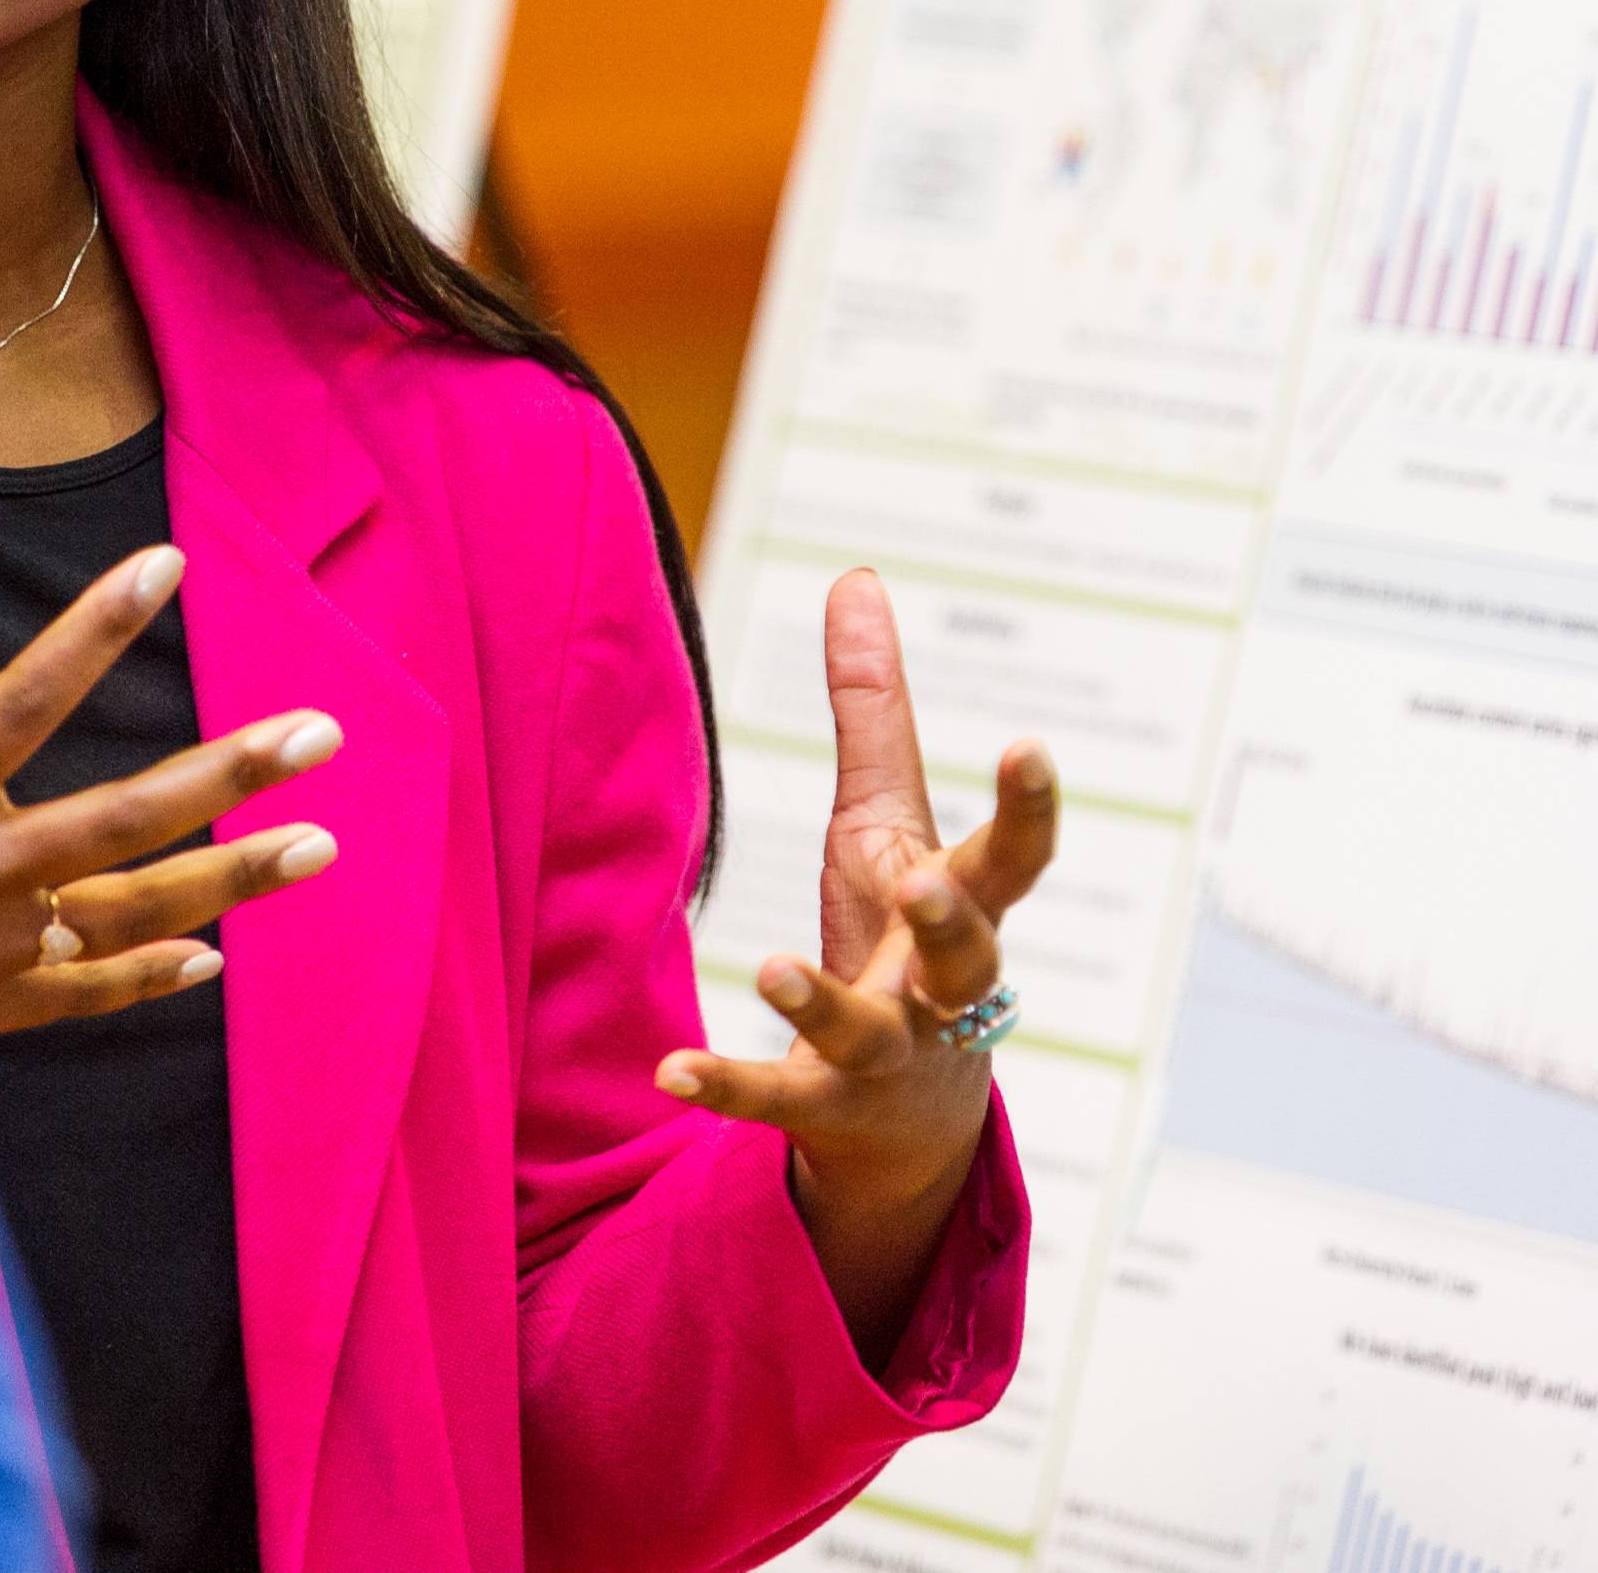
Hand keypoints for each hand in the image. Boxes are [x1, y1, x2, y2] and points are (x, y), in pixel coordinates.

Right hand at [0, 544, 343, 1048]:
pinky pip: (89, 993)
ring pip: (137, 910)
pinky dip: (152, 976)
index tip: (161, 565)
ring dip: (235, 877)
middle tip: (320, 734)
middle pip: (127, 819)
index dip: (92, 631)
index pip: (23, 700)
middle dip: (230, 774)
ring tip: (320, 843)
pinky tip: (214, 959)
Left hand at [655, 568, 1058, 1363]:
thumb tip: (857, 575)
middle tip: (922, 882)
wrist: (909, 1123)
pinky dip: (727, 1085)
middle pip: (967, 956)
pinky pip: (776, 1099)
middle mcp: (942, 990)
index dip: (1029, 807)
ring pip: (868, 1035)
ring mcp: (889, 1057)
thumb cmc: (899, 936)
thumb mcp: (886, 821)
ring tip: (772, 966)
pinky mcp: (825, 1108)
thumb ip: (873, 706)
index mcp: (963, 908)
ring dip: (822, 1002)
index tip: (1029, 747)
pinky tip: (669, 1071)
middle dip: (949, 920)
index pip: (1014, 859)